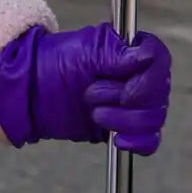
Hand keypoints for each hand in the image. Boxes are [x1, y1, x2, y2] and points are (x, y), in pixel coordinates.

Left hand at [0, 24, 172, 155]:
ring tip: (94, 113)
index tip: (126, 87)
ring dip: (124, 120)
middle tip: (92, 95)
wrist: (31, 93)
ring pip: (153, 118)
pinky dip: (138, 142)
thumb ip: (117, 54)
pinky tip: (117, 139)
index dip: (148, 78)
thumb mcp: (84, 52)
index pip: (159, 60)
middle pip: (158, 93)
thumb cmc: (54, 63)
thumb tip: (147, 55)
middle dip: (126, 100)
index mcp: (130, 49)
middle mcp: (137, 75)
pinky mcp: (126, 127)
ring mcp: (133, 103)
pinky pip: (149, 140)